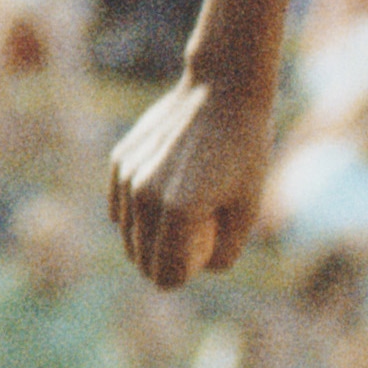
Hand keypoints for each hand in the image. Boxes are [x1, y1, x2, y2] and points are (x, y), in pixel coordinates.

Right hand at [109, 66, 273, 288]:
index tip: (206, 248)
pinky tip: (166, 187)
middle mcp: (143, 196)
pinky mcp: (119, 160)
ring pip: (127, 235)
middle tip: (200, 228)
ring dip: (152, 233)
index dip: (186, 273)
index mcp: (177, 212)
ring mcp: (126, 176)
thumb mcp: (248, 210)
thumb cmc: (244, 151)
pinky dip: (140, 209)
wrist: (221, 90)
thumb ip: (224, 252)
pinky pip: (121, 209)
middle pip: (141, 260)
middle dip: (167, 258)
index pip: (165, 277)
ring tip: (187, 203)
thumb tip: (197, 268)